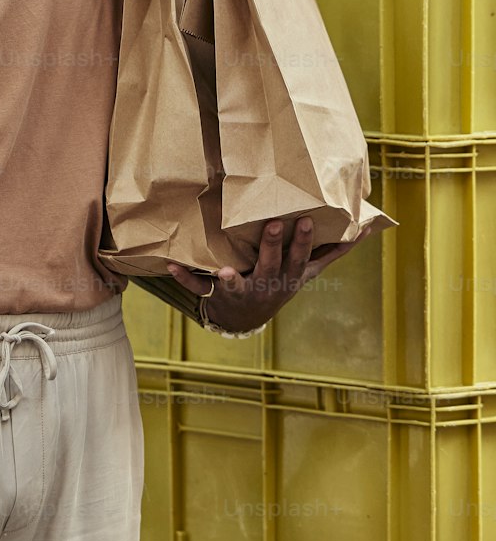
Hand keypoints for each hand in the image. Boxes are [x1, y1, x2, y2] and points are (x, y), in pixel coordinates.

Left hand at [166, 217, 375, 332]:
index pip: (302, 259)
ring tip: (224, 272)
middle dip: (274, 248)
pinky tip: (169, 263)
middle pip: (272, 266)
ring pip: (237, 284)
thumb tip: (370, 225)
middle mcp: (268, 285)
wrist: (247, 319)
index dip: (304, 242)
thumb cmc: (281, 282)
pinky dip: (184, 278)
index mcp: (291, 277)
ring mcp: (243, 292)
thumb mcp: (310, 270)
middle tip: (274, 225)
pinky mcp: (216, 297)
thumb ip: (336, 249)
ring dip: (230, 279)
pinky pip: (198, 290)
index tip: (305, 220)